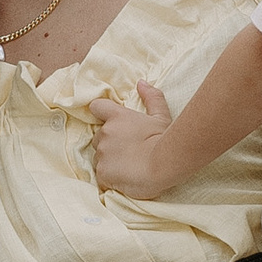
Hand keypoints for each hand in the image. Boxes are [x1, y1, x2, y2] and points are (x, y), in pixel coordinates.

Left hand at [90, 80, 174, 200]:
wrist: (164, 165)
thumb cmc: (164, 140)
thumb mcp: (161, 116)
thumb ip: (152, 98)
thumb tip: (142, 83)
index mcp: (117, 117)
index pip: (96, 107)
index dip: (100, 113)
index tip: (110, 122)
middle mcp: (106, 133)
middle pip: (99, 136)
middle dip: (110, 143)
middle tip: (129, 151)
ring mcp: (102, 153)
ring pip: (99, 156)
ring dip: (109, 160)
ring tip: (129, 166)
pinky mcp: (102, 172)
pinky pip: (102, 174)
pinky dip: (111, 177)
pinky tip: (125, 177)